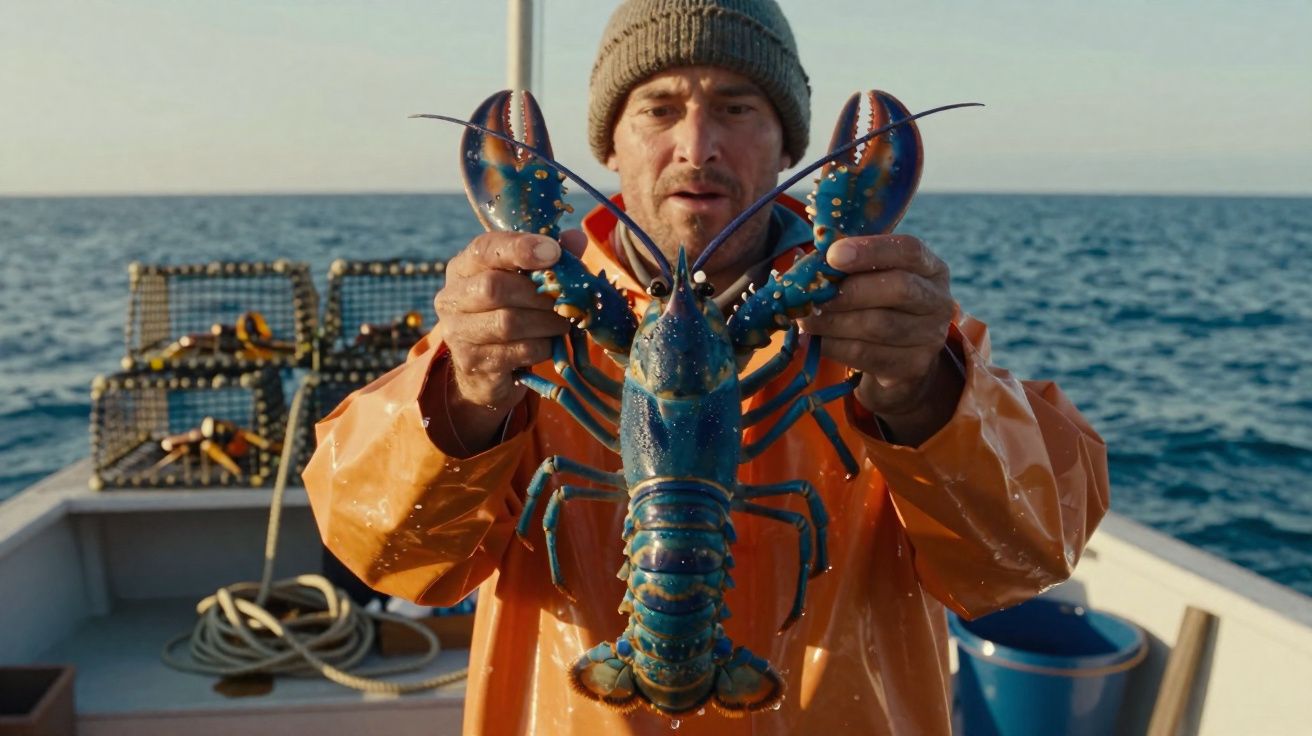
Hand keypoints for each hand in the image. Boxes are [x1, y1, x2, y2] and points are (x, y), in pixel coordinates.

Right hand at [429, 229, 585, 448]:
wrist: (485, 371)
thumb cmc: (510, 313)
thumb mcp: (524, 281)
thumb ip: (550, 258)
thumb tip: (576, 239)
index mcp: (463, 267)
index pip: (484, 248)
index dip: (519, 248)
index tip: (553, 252)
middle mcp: (452, 297)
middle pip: (493, 287)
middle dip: (538, 294)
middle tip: (564, 300)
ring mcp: (457, 332)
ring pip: (507, 322)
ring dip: (545, 322)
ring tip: (562, 323)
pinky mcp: (473, 362)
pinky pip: (517, 351)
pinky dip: (543, 346)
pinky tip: (550, 344)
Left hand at [798, 234, 960, 440]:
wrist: (897, 363)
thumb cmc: (877, 307)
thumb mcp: (869, 279)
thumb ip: (844, 265)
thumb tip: (800, 262)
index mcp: (930, 268)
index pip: (908, 250)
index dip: (870, 250)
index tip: (833, 255)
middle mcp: (939, 301)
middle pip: (898, 287)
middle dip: (848, 291)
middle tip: (812, 296)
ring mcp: (930, 337)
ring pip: (877, 324)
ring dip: (833, 321)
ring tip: (806, 319)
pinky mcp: (913, 367)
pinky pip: (865, 354)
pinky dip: (833, 346)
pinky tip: (815, 341)